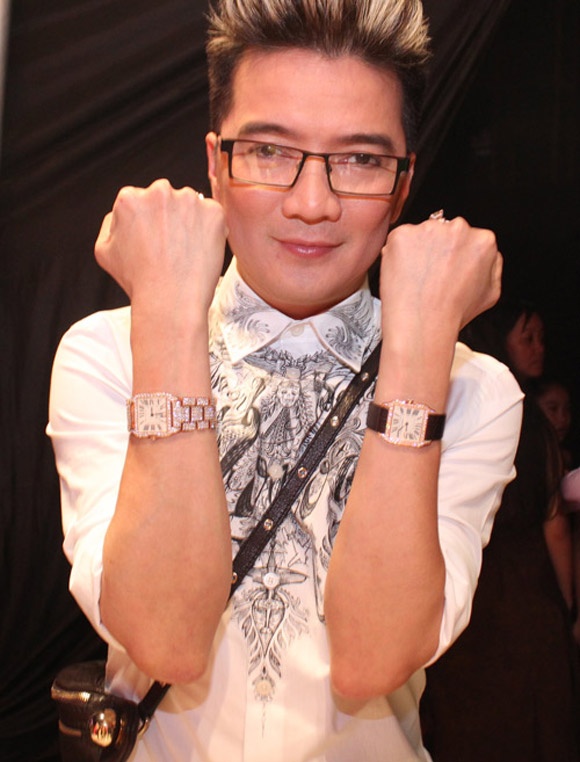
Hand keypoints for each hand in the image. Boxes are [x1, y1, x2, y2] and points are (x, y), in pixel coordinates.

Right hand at [95, 179, 227, 318]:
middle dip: (169, 217)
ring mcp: (189, 200)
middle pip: (166, 199)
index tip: (153, 241)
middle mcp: (159, 191)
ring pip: (190, 206)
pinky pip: (213, 217)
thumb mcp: (104, 250)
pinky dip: (210, 230)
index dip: (147, 223)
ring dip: (190, 222)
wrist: (170, 300)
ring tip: (185, 253)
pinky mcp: (213, 212)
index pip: (141, 200)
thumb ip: (111, 223)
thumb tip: (121, 213)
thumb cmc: (138, 281)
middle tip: (170, 248)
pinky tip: (200, 252)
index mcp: (130, 198)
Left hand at [379, 215, 501, 340]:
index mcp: (483, 240)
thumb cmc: (453, 313)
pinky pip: (399, 240)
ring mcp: (428, 229)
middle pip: (444, 231)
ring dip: (417, 250)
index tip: (447, 269)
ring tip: (417, 278)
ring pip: (421, 235)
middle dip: (437, 248)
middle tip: (431, 275)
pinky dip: (398, 254)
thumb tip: (488, 254)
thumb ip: (493, 266)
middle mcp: (458, 228)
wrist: (422, 324)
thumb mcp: (491, 293)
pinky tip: (403, 274)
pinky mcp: (402, 234)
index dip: (454, 255)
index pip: (466, 237)